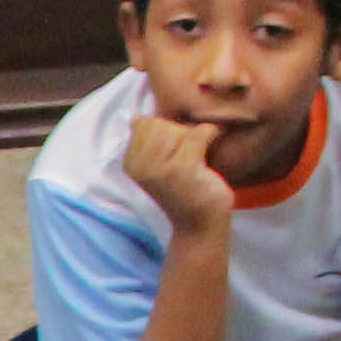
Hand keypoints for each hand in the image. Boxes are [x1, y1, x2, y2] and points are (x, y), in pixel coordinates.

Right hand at [119, 115, 236, 232]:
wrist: (200, 223)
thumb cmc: (185, 190)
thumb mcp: (159, 164)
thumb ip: (148, 141)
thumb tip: (135, 118)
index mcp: (130, 164)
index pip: (144, 123)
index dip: (164, 130)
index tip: (174, 150)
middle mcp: (140, 167)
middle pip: (161, 123)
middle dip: (178, 132)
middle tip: (188, 155)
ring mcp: (160, 170)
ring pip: (178, 129)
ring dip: (193, 138)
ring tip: (196, 158)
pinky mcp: (182, 171)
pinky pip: (197, 135)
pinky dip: (209, 137)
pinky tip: (209, 154)